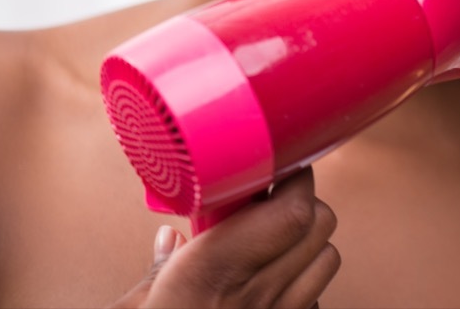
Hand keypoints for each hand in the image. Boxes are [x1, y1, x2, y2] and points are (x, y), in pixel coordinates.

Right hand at [111, 167, 340, 308]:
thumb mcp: (132, 308)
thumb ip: (160, 270)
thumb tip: (171, 237)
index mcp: (211, 274)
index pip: (293, 210)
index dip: (293, 179)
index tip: (276, 165)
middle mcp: (255, 299)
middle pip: (320, 225)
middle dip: (302, 204)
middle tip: (269, 203)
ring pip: (327, 260)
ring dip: (310, 244)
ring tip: (274, 244)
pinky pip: (317, 302)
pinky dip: (305, 288)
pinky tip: (272, 289)